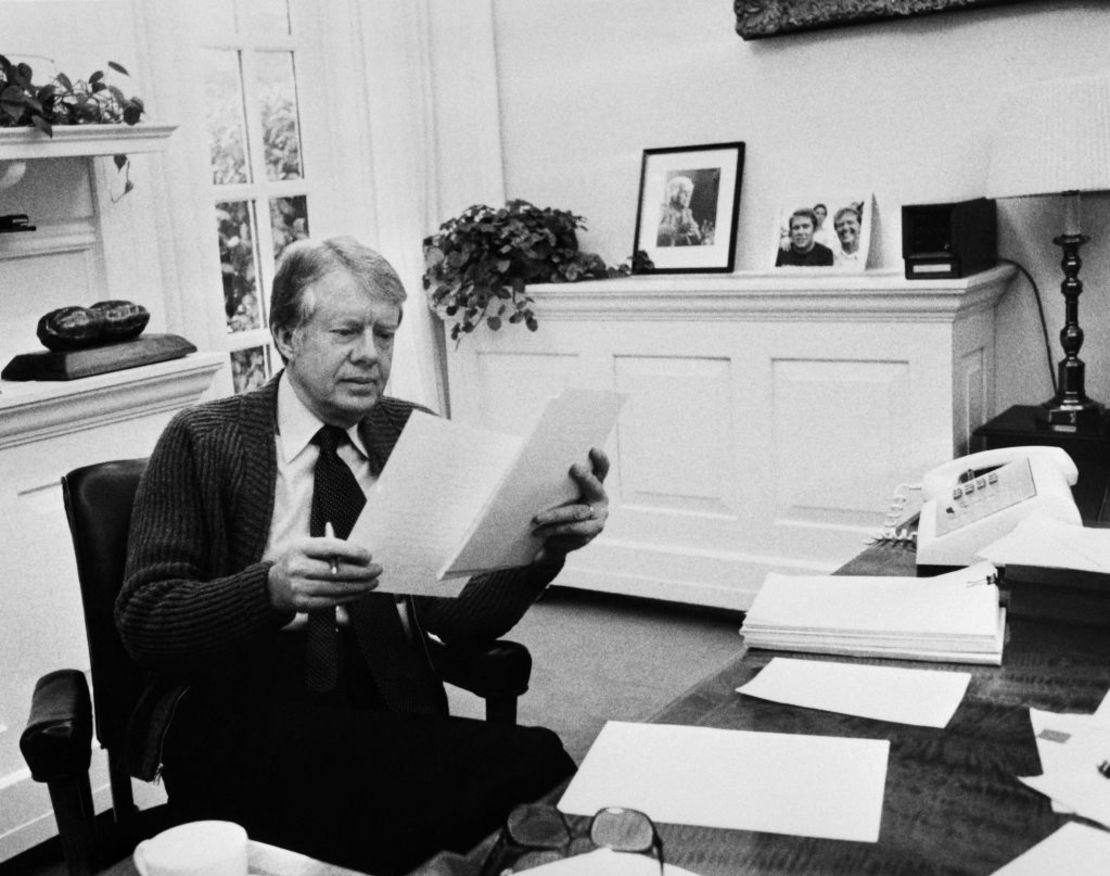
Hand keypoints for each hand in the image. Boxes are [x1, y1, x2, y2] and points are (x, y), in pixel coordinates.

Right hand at [267, 534, 379, 613]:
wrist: (274, 586)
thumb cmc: (299, 562)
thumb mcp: (308, 548)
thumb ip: (330, 549)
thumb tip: (361, 557)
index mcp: (300, 547)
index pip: (330, 547)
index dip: (352, 551)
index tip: (368, 556)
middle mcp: (297, 567)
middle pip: (336, 571)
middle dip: (362, 571)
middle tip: (377, 569)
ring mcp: (299, 587)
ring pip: (337, 587)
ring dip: (360, 585)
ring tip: (373, 581)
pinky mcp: (303, 604)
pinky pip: (332, 600)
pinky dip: (350, 596)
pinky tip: (361, 592)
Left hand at [532, 447, 610, 566]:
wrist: (556, 541)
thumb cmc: (556, 509)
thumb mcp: (558, 494)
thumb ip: (557, 482)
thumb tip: (535, 465)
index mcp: (595, 486)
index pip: (602, 469)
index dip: (600, 459)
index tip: (593, 449)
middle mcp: (600, 500)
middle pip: (594, 487)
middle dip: (585, 477)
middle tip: (574, 467)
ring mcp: (597, 519)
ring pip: (576, 513)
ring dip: (554, 515)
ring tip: (536, 518)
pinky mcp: (589, 535)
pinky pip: (571, 531)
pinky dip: (555, 532)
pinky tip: (541, 533)